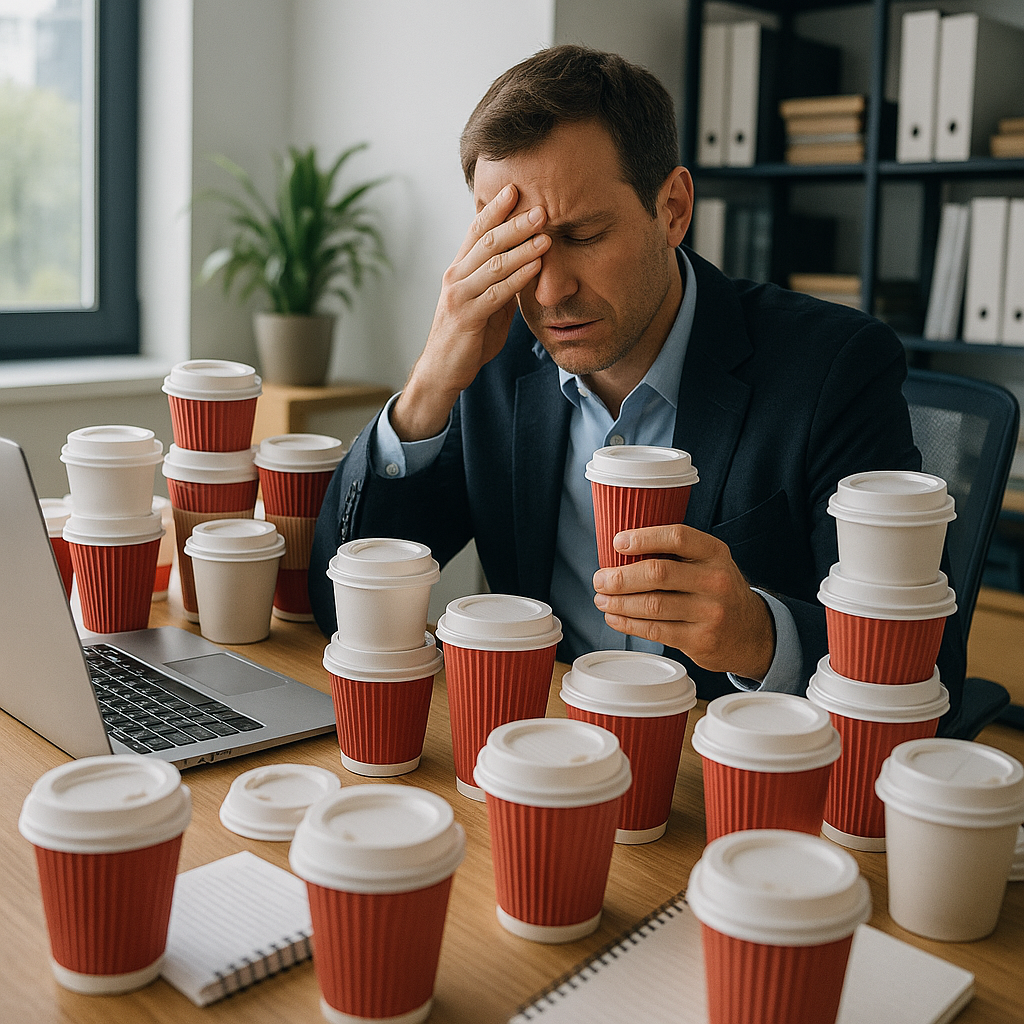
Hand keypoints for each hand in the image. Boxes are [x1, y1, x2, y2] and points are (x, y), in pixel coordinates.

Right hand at [391, 185, 549, 440]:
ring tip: (546, 234)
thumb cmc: (468, 337)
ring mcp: (459, 295)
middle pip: (487, 241)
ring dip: (522, 247)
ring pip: (493, 263)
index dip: (496, 209)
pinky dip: (518, 278)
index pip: (477, 230)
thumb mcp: (488, 303)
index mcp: (460, 269)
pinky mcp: (467, 316)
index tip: (516, 189)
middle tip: (541, 207)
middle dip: (514, 222)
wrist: (443, 370)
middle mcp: (456, 275)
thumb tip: (528, 263)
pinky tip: (536, 267)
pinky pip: (496, 293)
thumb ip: (502, 282)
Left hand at [592, 524, 775, 679]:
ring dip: (618, 602)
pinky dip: (628, 623)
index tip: (617, 543)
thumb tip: (620, 552)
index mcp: (715, 553)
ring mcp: (709, 613)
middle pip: (658, 573)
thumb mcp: (709, 563)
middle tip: (600, 579)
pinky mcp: (700, 640)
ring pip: (652, 605)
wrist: (752, 633)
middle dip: (620, 577)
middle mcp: (715, 581)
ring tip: (602, 600)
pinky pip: (655, 630)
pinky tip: (615, 617)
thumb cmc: (717, 591)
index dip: (643, 538)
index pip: (677, 537)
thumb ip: (676, 555)